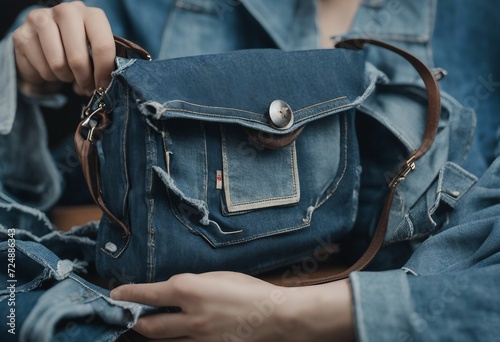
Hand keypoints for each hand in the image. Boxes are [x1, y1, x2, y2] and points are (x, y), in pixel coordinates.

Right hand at [12, 2, 115, 95]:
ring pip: (58, 64)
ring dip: (65, 77)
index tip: (103, 85)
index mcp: (91, 15)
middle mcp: (66, 11)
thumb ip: (104, 65)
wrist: (47, 47)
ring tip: (68, 74)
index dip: (104, 71)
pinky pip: (41, 68)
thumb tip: (105, 85)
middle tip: (86, 86)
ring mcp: (40, 19)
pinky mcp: (22, 34)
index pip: (102, 45)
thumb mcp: (96, 54)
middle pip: (78, 57)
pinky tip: (51, 69)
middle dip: (84, 79)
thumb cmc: (78, 51)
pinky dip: (49, 76)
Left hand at [110, 272, 353, 340]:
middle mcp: (188, 316)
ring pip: (162, 340)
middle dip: (135, 321)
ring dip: (151, 333)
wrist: (273, 315)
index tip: (116, 294)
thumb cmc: (248, 289)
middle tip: (130, 316)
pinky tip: (174, 336)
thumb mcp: (217, 276)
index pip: (148, 294)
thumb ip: (191, 284)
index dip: (129, 294)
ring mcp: (197, 338)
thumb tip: (173, 290)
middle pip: (148, 325)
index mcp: (189, 290)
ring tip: (147, 327)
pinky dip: (173, 341)